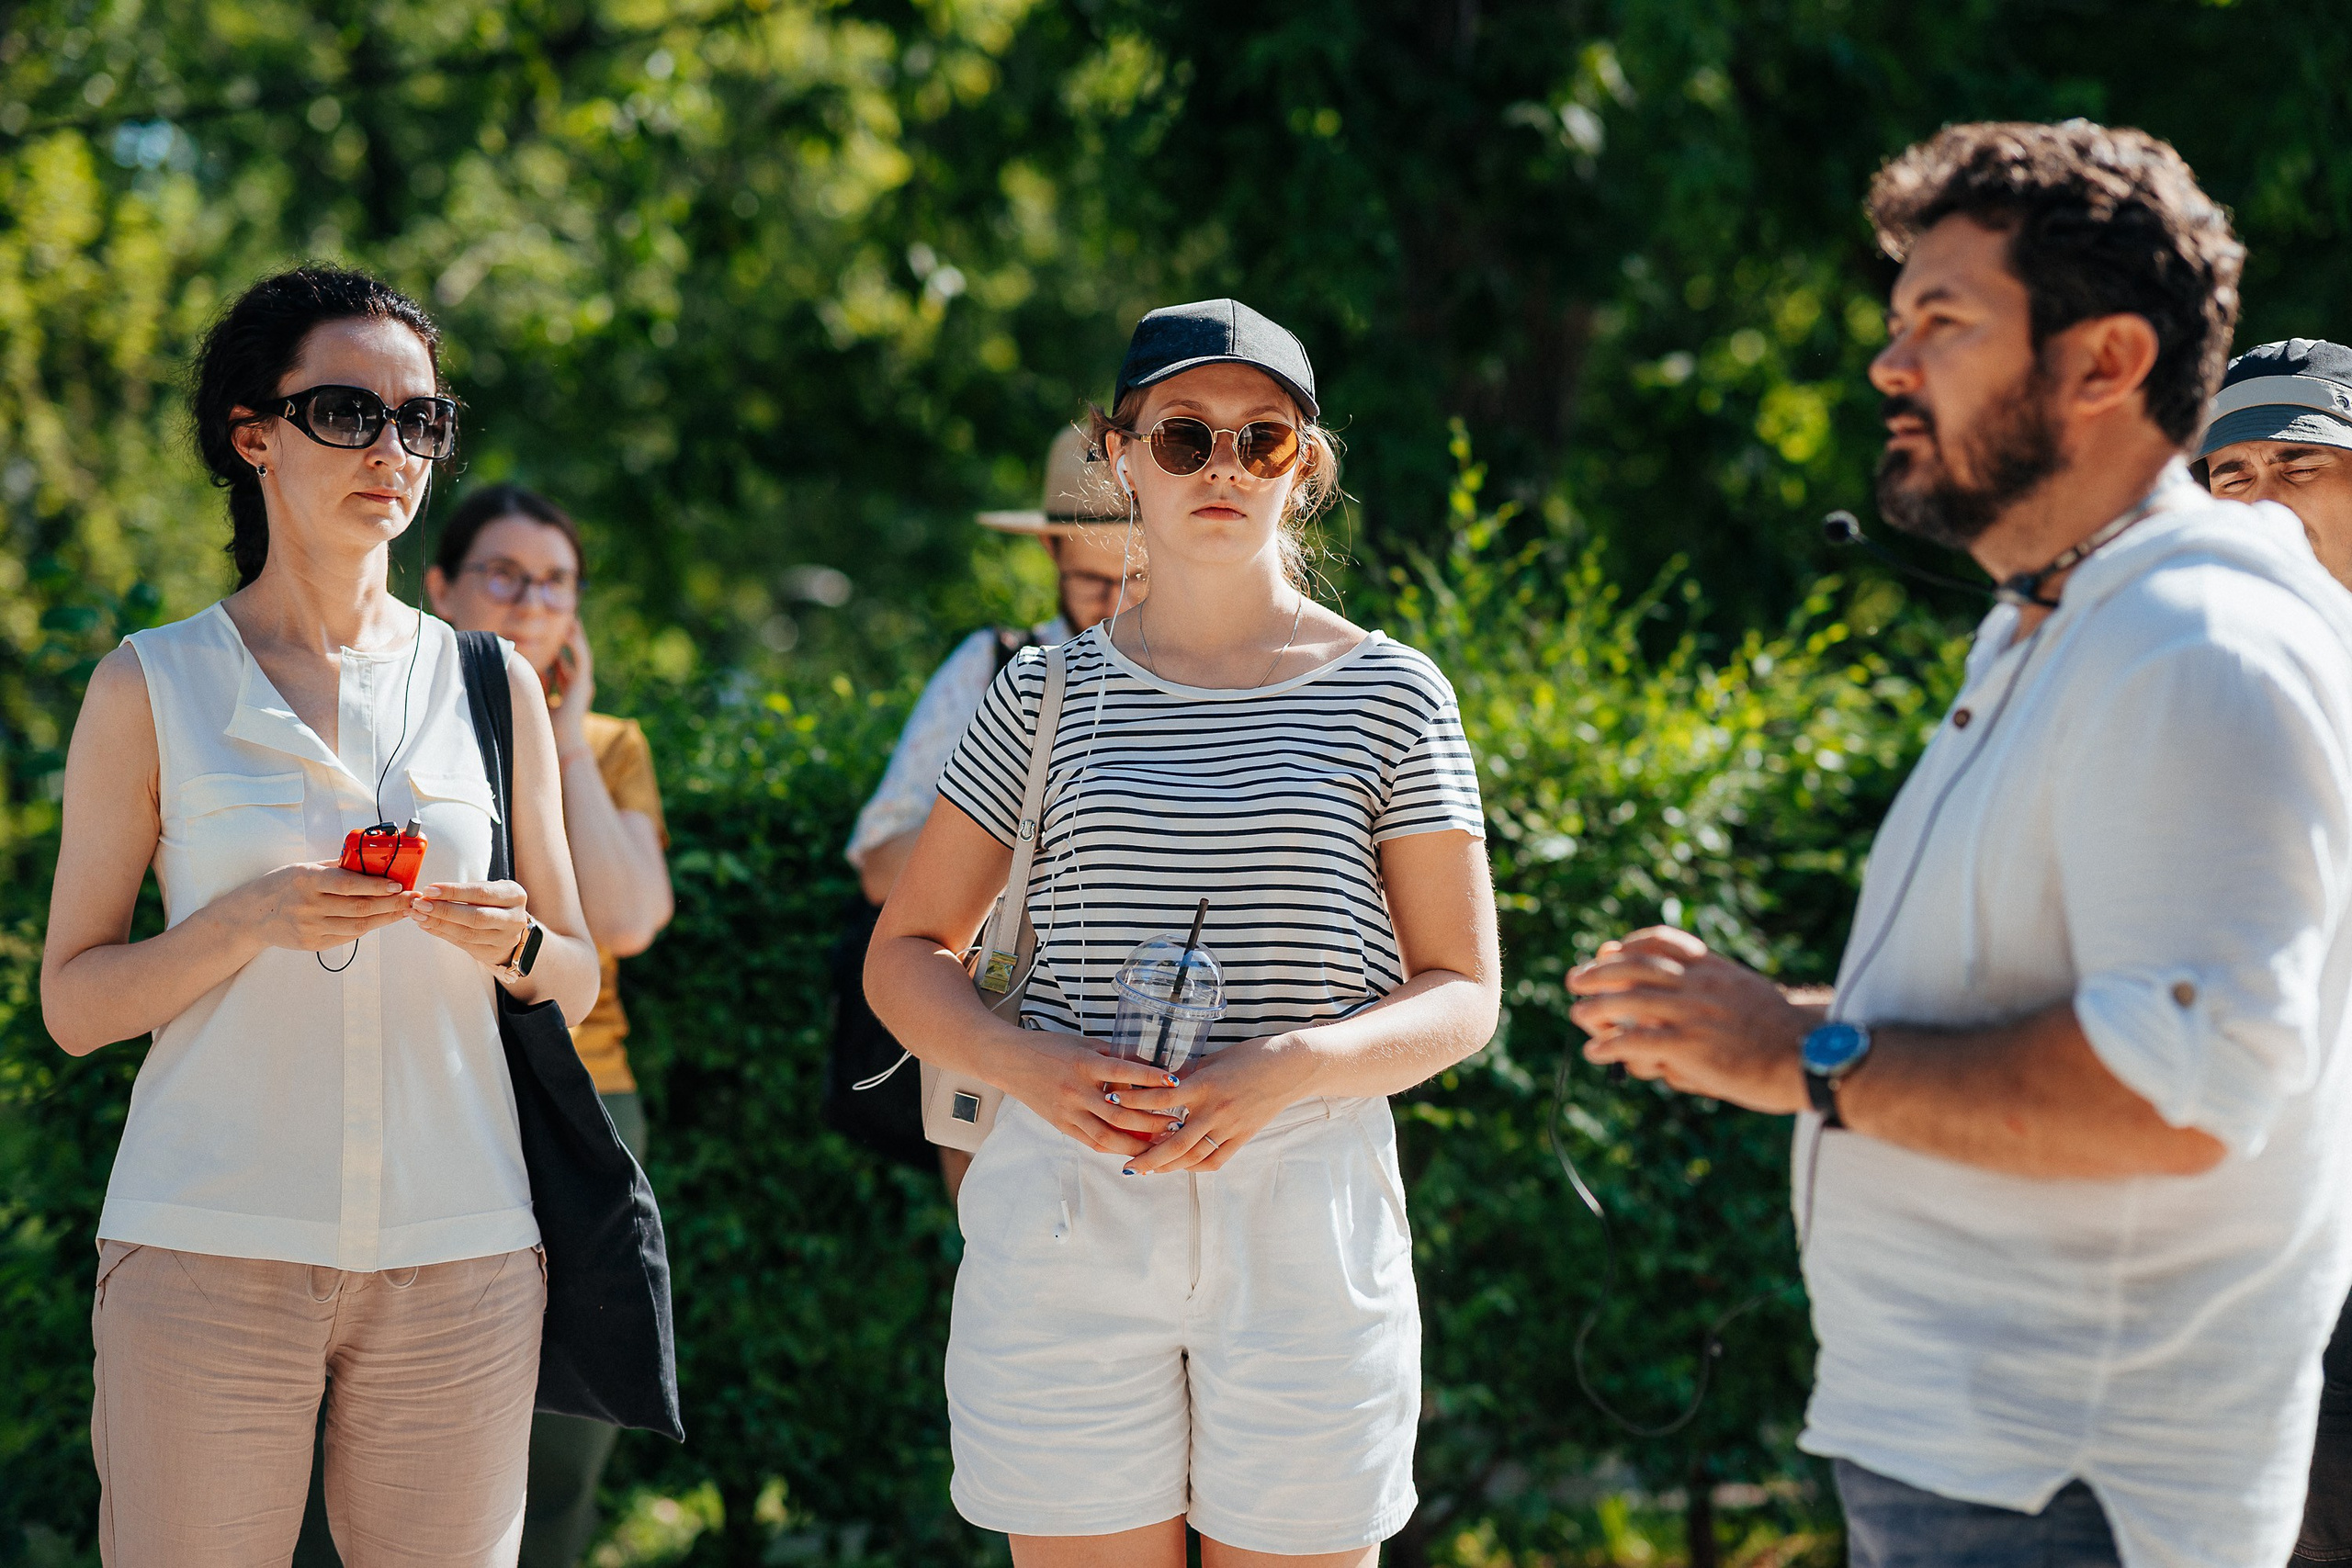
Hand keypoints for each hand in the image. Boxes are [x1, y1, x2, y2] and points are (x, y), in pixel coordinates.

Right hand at [227, 861, 413, 952]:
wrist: (252, 915)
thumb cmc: (282, 885)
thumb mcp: (303, 868)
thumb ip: (336, 868)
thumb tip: (374, 862)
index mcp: (306, 880)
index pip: (347, 884)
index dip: (375, 886)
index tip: (399, 885)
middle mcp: (307, 906)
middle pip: (358, 908)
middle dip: (391, 904)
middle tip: (412, 899)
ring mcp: (309, 928)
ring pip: (357, 925)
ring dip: (386, 918)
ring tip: (404, 910)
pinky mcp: (312, 944)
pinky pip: (347, 936)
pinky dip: (368, 928)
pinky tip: (382, 920)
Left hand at [408, 880, 531, 971]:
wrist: (514, 928)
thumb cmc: (496, 903)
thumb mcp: (491, 889)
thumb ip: (467, 890)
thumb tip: (431, 893)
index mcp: (514, 896)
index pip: (481, 893)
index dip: (453, 892)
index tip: (430, 889)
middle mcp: (513, 919)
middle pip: (475, 917)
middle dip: (444, 910)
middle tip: (420, 904)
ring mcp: (505, 938)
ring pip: (467, 933)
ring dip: (439, 924)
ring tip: (419, 915)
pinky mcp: (492, 952)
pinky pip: (463, 944)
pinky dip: (442, 934)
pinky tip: (427, 926)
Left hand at [548, 620, 593, 750]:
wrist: (563, 741)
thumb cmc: (548, 727)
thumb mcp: (538, 699)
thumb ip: (536, 685)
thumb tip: (524, 671)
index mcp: (568, 692)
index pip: (562, 668)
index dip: (556, 653)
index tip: (548, 640)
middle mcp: (578, 686)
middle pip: (573, 657)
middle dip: (569, 640)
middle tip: (563, 623)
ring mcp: (583, 684)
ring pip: (580, 654)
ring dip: (575, 637)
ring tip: (570, 620)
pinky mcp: (584, 683)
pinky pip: (581, 659)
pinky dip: (575, 645)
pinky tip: (569, 632)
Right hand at [996, 1031, 1190, 1157]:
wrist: (1010, 1061)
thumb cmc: (1049, 1048)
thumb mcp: (1084, 1044)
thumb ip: (1114, 1055)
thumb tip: (1150, 1065)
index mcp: (1084, 1064)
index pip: (1123, 1072)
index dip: (1150, 1078)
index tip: (1175, 1082)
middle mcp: (1077, 1091)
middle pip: (1120, 1115)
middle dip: (1151, 1122)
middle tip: (1176, 1124)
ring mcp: (1068, 1112)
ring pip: (1106, 1136)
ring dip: (1136, 1144)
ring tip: (1159, 1145)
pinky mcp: (1061, 1125)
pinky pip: (1091, 1142)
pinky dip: (1113, 1147)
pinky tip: (1132, 1149)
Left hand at [1108, 1034, 1321, 1173]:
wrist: (1292, 1067)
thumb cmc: (1252, 1055)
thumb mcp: (1215, 1059)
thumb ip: (1188, 1075)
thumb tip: (1160, 1084)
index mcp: (1204, 1085)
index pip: (1159, 1099)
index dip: (1133, 1102)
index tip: (1110, 1104)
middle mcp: (1214, 1110)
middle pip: (1174, 1143)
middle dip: (1147, 1157)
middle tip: (1127, 1165)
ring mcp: (1230, 1127)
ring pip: (1193, 1156)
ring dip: (1168, 1166)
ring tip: (1148, 1170)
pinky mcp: (1243, 1137)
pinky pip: (1216, 1159)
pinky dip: (1196, 1166)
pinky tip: (1181, 1167)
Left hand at [1567, 926, 1811, 1113]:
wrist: (1813, 1056)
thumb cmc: (1782, 1036)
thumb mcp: (1746, 997)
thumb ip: (1710, 995)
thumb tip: (1683, 997)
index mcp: (1714, 968)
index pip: (1663, 941)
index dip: (1629, 945)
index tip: (1608, 951)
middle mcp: (1698, 985)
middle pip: (1633, 967)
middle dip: (1599, 971)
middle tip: (1575, 980)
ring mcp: (1692, 1014)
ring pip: (1626, 1002)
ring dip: (1594, 1008)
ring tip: (1577, 1015)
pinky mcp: (1690, 1047)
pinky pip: (1637, 1041)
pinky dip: (1610, 1045)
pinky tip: (1596, 1052)